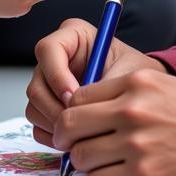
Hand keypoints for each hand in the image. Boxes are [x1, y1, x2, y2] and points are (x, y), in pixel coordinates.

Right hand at [25, 18, 162, 144]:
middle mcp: (55, 58)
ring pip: (35, 107)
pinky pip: (39, 125)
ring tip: (83, 134)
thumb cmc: (135, 74)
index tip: (74, 96)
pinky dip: (54, 136)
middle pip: (37, 84)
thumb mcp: (126, 73)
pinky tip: (78, 139)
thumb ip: (106, 85)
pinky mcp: (47, 106)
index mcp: (72, 36)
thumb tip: (84, 109)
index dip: (57, 75)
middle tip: (79, 124)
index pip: (48, 50)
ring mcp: (48, 83)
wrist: (140, 94)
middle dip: (56, 108)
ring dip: (56, 125)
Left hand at [54, 70, 175, 175]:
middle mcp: (133, 109)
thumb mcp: (165, 86)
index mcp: (137, 82)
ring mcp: (137, 143)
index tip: (73, 126)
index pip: (79, 97)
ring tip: (103, 164)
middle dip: (66, 139)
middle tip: (72, 147)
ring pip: (82, 157)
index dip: (71, 114)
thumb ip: (126, 94)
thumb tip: (87, 110)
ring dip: (87, 164)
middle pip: (71, 125)